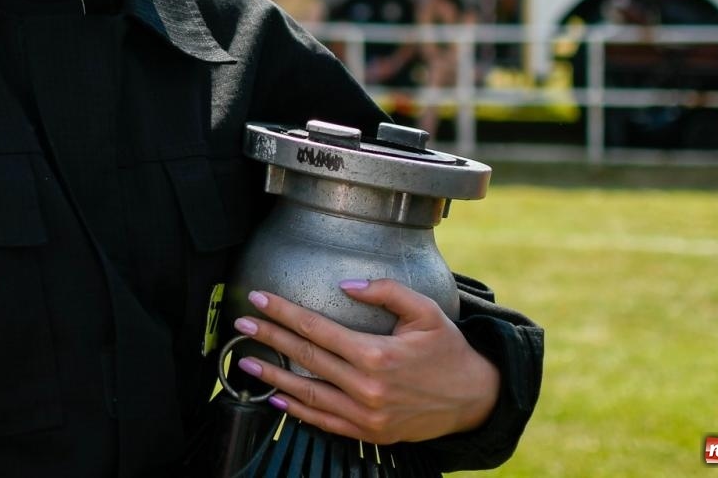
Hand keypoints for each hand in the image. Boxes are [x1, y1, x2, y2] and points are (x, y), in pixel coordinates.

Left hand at [232, 280, 498, 444]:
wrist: (475, 398)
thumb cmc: (448, 349)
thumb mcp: (425, 311)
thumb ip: (385, 292)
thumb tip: (346, 284)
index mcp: (377, 355)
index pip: (317, 329)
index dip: (284, 313)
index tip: (259, 300)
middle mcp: (367, 388)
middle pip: (306, 358)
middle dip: (269, 338)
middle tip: (242, 324)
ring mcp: (367, 415)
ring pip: (308, 395)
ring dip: (274, 378)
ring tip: (246, 362)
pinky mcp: (370, 433)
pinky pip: (325, 423)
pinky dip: (298, 412)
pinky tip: (277, 400)